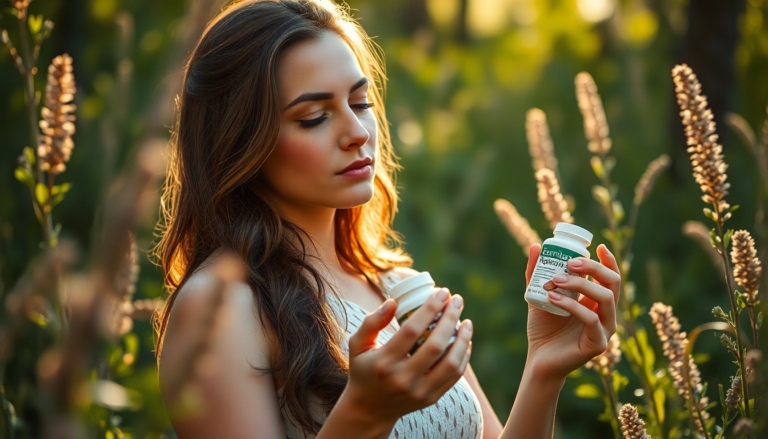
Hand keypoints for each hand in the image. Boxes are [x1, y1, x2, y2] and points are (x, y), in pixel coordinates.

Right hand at [341, 289, 473, 424]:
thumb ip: (371, 322)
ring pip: (450, 364)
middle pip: (435, 346)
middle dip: (450, 318)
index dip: (430, 309)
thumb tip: (393, 302)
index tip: (441, 292)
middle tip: (457, 300)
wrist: (369, 410)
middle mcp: (402, 378)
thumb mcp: (357, 345)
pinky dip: (463, 357)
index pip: (411, 331)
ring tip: (466, 321)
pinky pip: (454, 376)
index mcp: (384, 362)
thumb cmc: (364, 370)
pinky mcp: (430, 398)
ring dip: (462, 339)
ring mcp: (419, 391)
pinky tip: (465, 341)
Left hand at [524, 243, 619, 380]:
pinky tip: (553, 299)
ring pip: (605, 298)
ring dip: (581, 284)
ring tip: (555, 280)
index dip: (608, 260)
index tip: (597, 245)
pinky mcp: (598, 344)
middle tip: (570, 262)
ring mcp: (605, 329)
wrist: (539, 359)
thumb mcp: (539, 295)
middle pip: (612, 282)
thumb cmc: (543, 328)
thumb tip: (536, 246)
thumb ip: (537, 273)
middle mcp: (606, 313)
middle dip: (593, 267)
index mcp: (596, 301)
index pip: (611, 276)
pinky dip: (572, 306)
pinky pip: (592, 319)